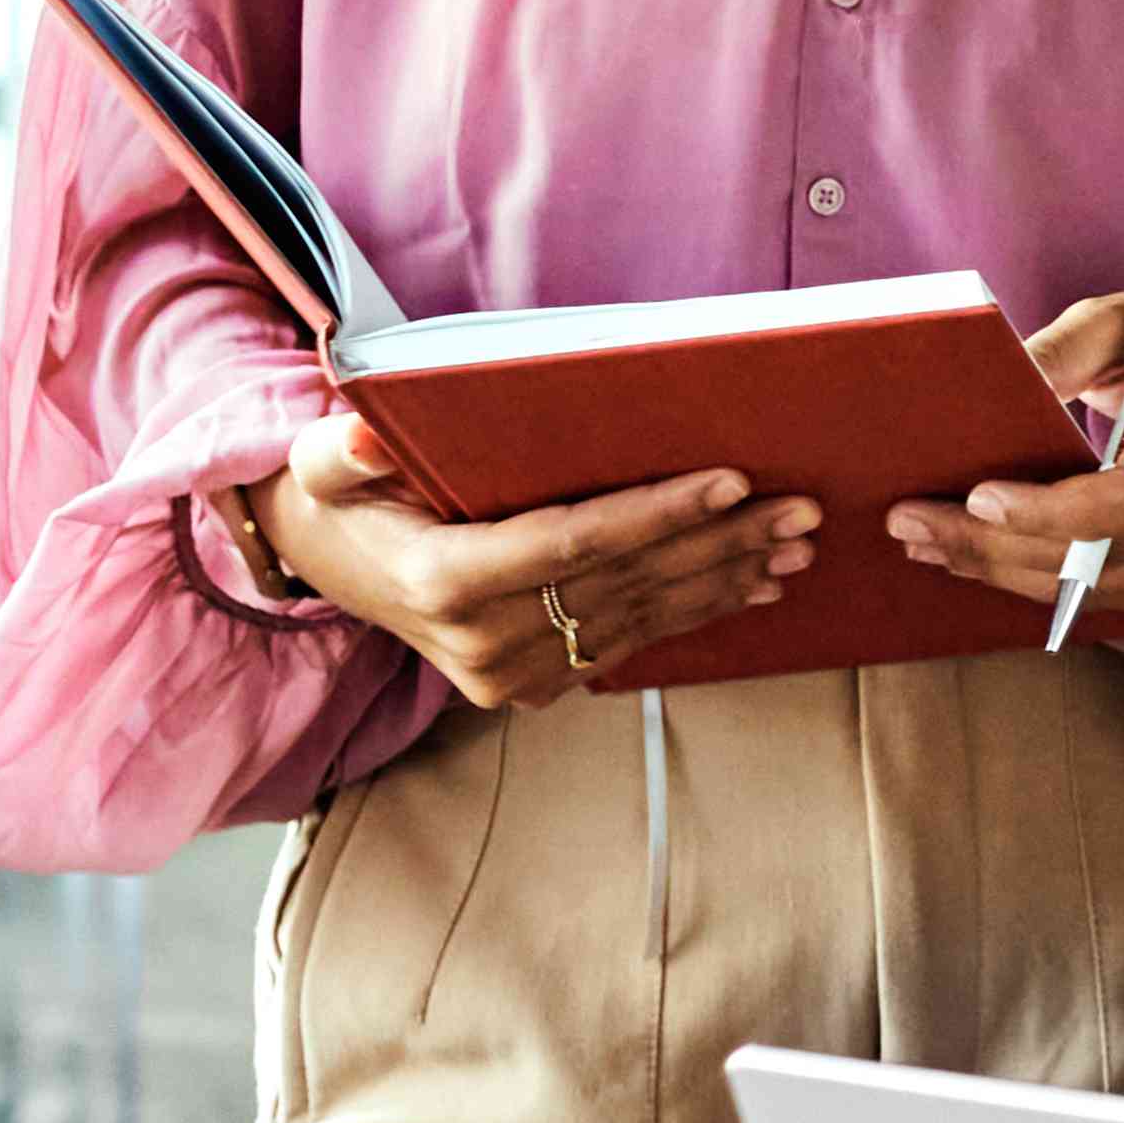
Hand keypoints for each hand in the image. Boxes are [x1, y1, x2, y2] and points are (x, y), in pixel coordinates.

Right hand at [251, 407, 819, 710]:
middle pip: (625, 582)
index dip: (659, 512)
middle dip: (721, 543)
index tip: (734, 480)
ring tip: (799, 545)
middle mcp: (482, 641)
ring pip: (641, 617)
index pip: (576, 543)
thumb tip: (360, 436)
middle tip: (802, 509)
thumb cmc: (342, 500)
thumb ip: (341, 452)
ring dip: (727, 579)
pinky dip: (696, 610)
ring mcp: (510, 674)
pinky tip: (756, 584)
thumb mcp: (322, 468)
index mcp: (444, 581)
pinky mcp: (533, 685)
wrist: (330, 568)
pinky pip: (631, 641)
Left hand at [886, 289, 1123, 629]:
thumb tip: (988, 386)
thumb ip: (1058, 351)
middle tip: (916, 525)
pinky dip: (1049, 583)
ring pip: (1105, 585)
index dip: (1051, 512)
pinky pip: (1119, 596)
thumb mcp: (1116, 323)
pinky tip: (992, 558)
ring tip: (935, 543)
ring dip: (1010, 570)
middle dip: (1000, 547)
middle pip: (1107, 550)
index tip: (976, 499)